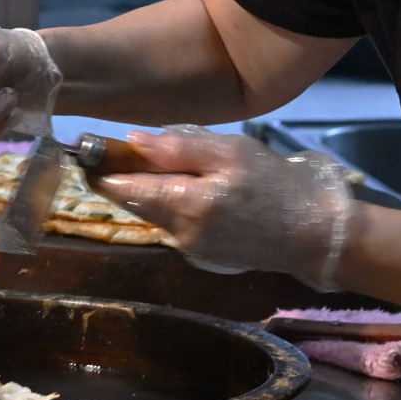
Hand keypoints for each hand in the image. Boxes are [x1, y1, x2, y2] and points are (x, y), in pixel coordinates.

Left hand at [91, 127, 357, 290]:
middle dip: (123, 180)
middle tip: (115, 153)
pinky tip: (194, 191)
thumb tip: (131, 141)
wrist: (315, 235)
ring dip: (151, 193)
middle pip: (135, 204)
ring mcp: (190, 251)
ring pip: (155, 215)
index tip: (85, 154)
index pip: (125, 189)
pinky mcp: (201, 258)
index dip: (102, 171)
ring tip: (165, 166)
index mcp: (187, 205)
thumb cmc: (277, 186)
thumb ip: (180, 147)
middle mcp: (180, 234)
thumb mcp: (232, 152)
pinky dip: (173, 207)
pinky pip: (175, 226)